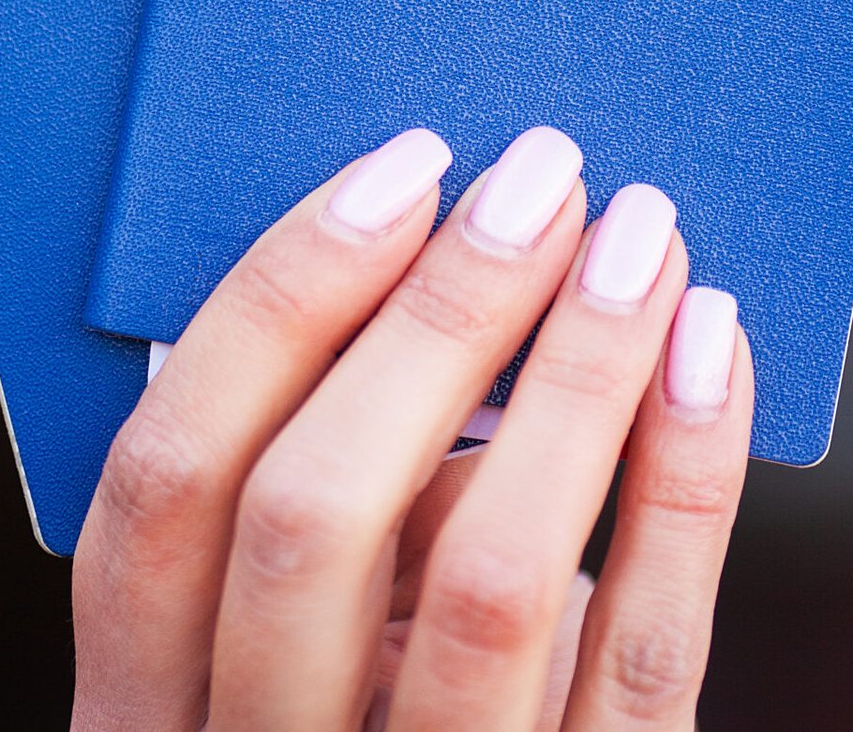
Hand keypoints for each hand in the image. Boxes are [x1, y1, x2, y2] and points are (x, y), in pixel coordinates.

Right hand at [72, 125, 752, 729]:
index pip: (161, 486)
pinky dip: (683, 477)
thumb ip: (333, 491)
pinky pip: (643, 652)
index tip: (398, 174)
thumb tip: (446, 261)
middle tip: (537, 181)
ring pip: (491, 583)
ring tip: (637, 242)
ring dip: (575, 372)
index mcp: (148, 704)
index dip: (274, 306)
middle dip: (436, 316)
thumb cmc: (386, 699)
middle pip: (311, 517)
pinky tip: (704, 351)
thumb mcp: (308, 623)